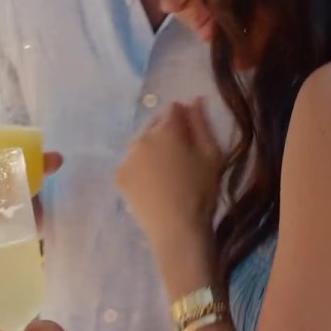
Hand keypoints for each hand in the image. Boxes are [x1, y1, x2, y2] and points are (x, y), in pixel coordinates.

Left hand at [115, 99, 223, 252]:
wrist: (177, 231)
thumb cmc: (201, 191)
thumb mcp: (211, 155)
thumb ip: (202, 123)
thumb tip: (194, 99)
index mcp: (166, 130)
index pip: (174, 109)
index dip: (185, 119)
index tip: (193, 136)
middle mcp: (141, 138)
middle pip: (154, 123)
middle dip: (167, 131)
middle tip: (180, 155)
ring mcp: (127, 158)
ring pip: (141, 143)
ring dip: (152, 147)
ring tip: (166, 171)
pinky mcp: (119, 177)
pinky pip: (131, 162)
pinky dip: (141, 166)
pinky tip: (153, 182)